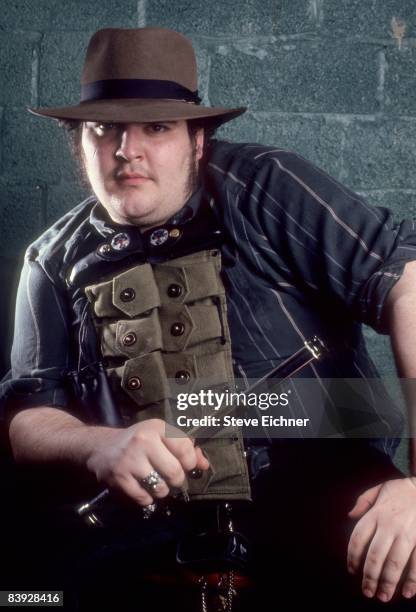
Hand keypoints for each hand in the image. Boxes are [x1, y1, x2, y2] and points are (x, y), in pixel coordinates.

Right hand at [86, 418, 208, 505]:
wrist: (102, 447)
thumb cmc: (138, 441)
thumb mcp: (160, 436)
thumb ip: (185, 448)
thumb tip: (204, 465)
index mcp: (157, 428)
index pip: (185, 448)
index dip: (189, 462)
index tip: (184, 464)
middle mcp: (143, 441)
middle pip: (175, 472)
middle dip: (177, 480)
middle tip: (170, 477)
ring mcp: (130, 460)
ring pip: (160, 488)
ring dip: (162, 490)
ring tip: (156, 482)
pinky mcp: (119, 478)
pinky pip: (144, 498)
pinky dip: (147, 498)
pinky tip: (143, 488)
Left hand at [347, 477, 415, 601]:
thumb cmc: (401, 489)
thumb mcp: (379, 489)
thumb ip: (363, 502)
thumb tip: (349, 515)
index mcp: (377, 513)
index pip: (358, 537)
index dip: (353, 556)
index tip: (351, 570)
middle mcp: (390, 525)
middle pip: (375, 554)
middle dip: (370, 576)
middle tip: (367, 592)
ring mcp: (407, 533)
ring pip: (395, 562)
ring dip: (388, 582)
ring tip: (383, 597)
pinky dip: (413, 579)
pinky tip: (407, 592)